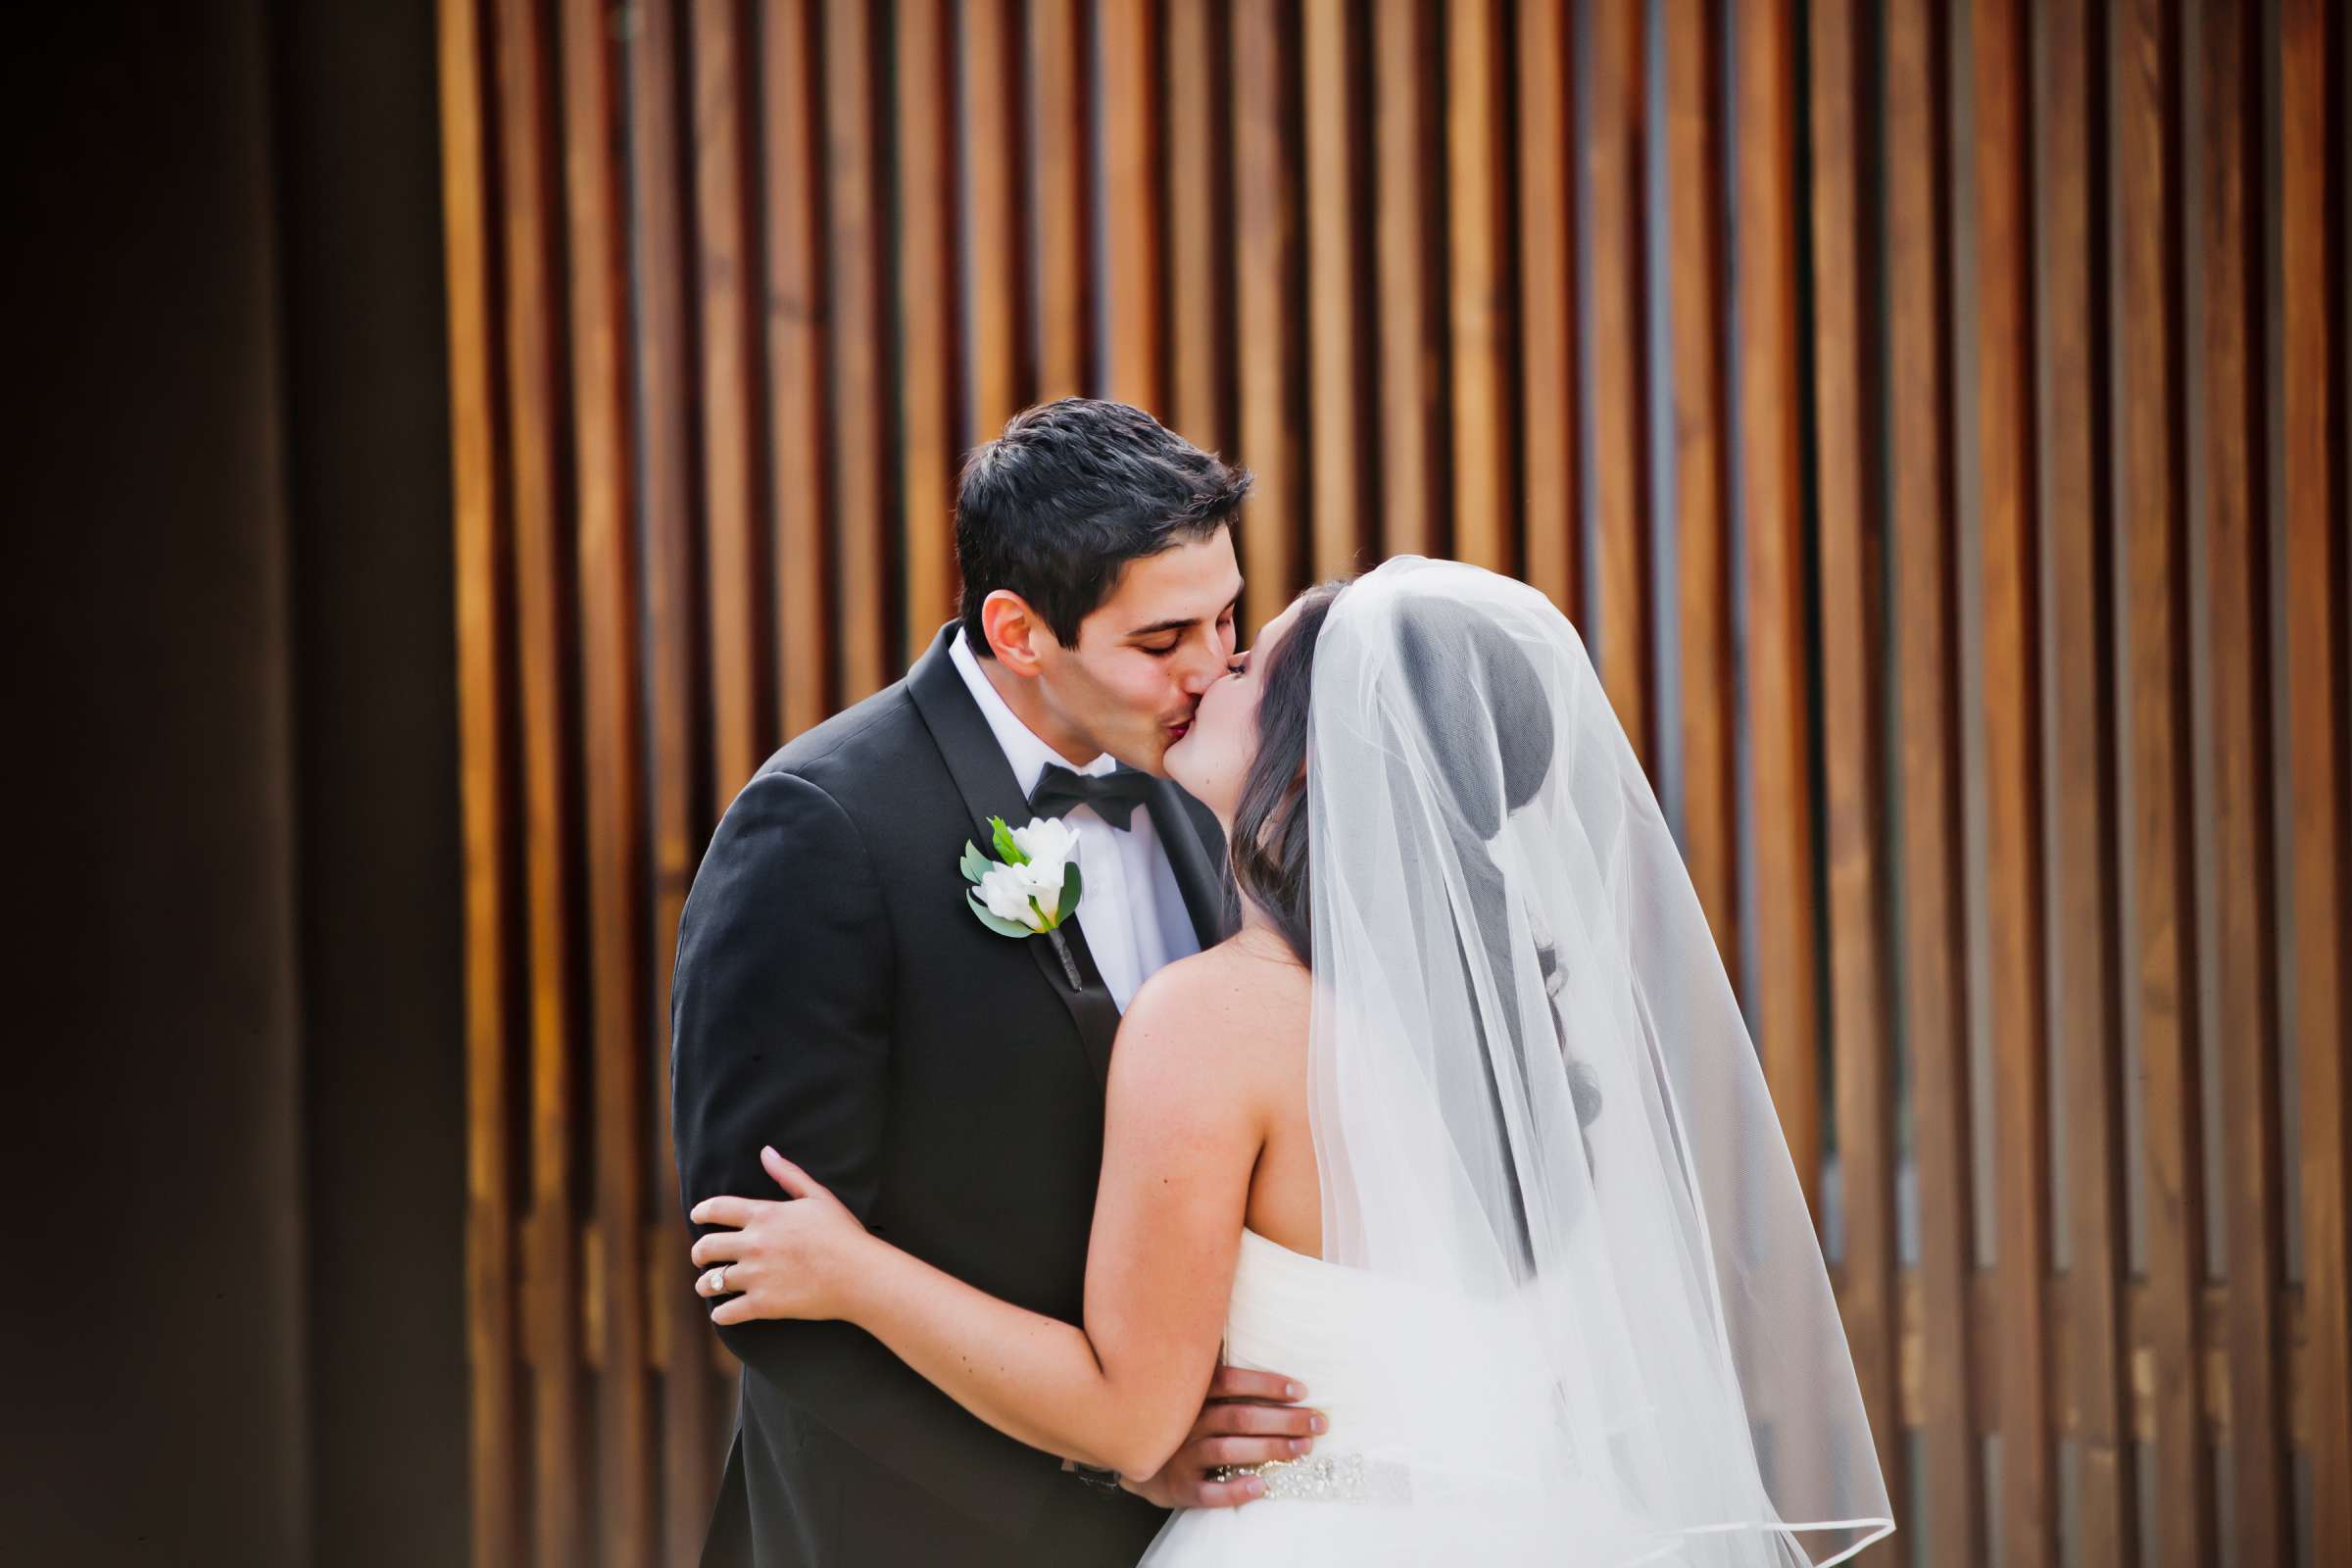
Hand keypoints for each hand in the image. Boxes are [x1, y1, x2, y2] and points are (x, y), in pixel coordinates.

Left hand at [689, 1147, 870, 1324]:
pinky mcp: (762, 1304)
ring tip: (708, 1286)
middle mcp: (753, 1244)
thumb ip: (788, 1174)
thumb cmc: (842, 1234)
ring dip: (705, 1284)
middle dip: (698, 1252)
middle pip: (705, 1247)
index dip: (701, 1211)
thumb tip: (766, 1152)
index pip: (716, 1208)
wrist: (859, 1274)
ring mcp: (756, 1275)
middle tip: (701, 1256)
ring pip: (710, 1282)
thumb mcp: (818, 1196)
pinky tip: (723, 1312)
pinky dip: (720, 1314)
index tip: (696, 1216)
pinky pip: (725, 1312)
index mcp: (765, 1215)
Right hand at [1119, 1365, 1325, 1508]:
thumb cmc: (1174, 1420)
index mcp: (1191, 1395)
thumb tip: (1251, 1339)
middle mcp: (1186, 1423)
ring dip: (1269, 1449)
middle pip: (1240, 1417)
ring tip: (1302, 1449)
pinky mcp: (1179, 1488)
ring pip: (1228, 1450)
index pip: (1232, 1382)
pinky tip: (1262, 1486)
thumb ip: (1213, 1373)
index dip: (1266, 1385)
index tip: (1301, 1391)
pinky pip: (1209, 1492)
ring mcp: (1181, 1456)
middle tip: (1318, 1423)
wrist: (1130, 1459)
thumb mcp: (1186, 1391)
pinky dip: (1236, 1490)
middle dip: (1283, 1420)